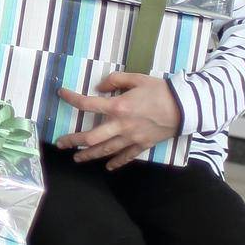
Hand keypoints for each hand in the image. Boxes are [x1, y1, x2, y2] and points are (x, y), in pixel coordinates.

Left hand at [55, 72, 181, 170]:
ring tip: (77, 158)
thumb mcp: (137, 78)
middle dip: (73, 141)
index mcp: (118, 107)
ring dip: (89, 155)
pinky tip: (108, 167)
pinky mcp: (142, 145)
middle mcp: (121, 126)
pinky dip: (116, 163)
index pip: (88, 104)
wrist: (184, 107)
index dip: (72, 99)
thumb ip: (116, 80)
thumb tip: (100, 86)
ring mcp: (131, 138)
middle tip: (60, 143)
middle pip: (91, 138)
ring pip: (105, 151)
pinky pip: (126, 157)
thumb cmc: (160, 90)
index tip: (62, 95)